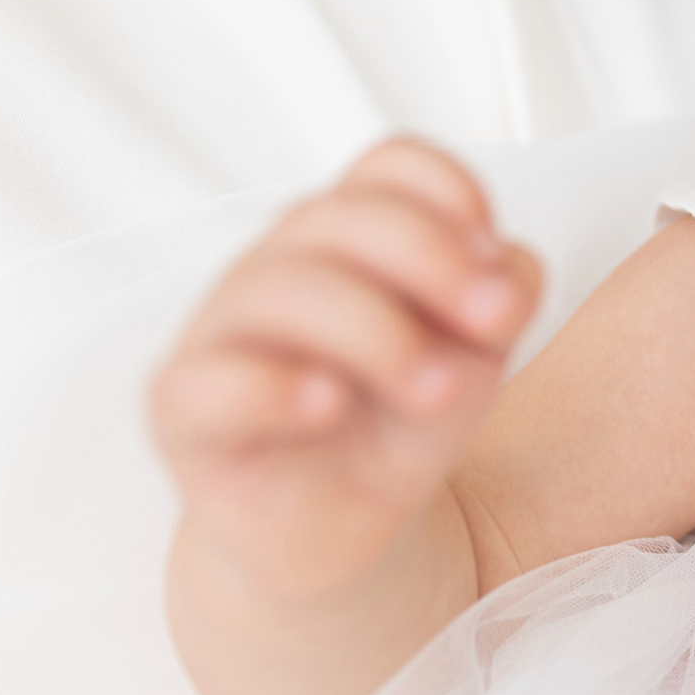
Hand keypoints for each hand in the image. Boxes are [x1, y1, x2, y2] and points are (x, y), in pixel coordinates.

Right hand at [151, 139, 543, 598]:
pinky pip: (208, 380)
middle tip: (493, 324)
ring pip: (281, 290)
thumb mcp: (474, 357)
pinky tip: (329, 405)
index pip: (387, 166)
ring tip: (434, 391)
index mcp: (354, 238)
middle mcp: (282, 265)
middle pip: (341, 217)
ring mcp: (224, 330)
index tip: (496, 253)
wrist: (345, 528)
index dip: (448, 191)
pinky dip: (274, 386)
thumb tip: (509, 268)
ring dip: (377, 333)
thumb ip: (500, 303)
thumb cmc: (401, 420)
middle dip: (430, 261)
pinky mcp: (185, 408)